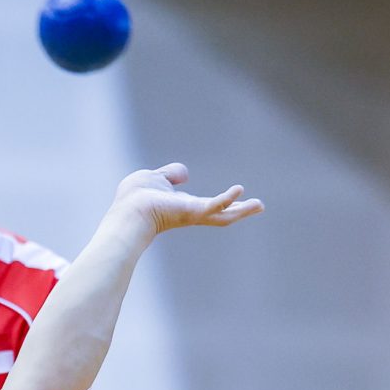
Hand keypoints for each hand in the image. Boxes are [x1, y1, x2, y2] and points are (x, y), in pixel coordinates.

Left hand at [111, 163, 263, 237]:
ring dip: (243, 210)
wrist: (128, 211)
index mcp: (184, 206)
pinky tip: (239, 190)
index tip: (240, 197)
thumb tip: (184, 174)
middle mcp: (192, 213)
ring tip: (260, 205)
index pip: (209, 205)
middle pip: (222, 214)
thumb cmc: (136, 198)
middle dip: (241, 211)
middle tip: (260, 206)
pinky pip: (214, 205)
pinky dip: (227, 199)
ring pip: (224, 215)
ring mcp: (194, 214)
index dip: (224, 201)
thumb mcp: (156, 178)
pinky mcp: (193, 212)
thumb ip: (170, 175)